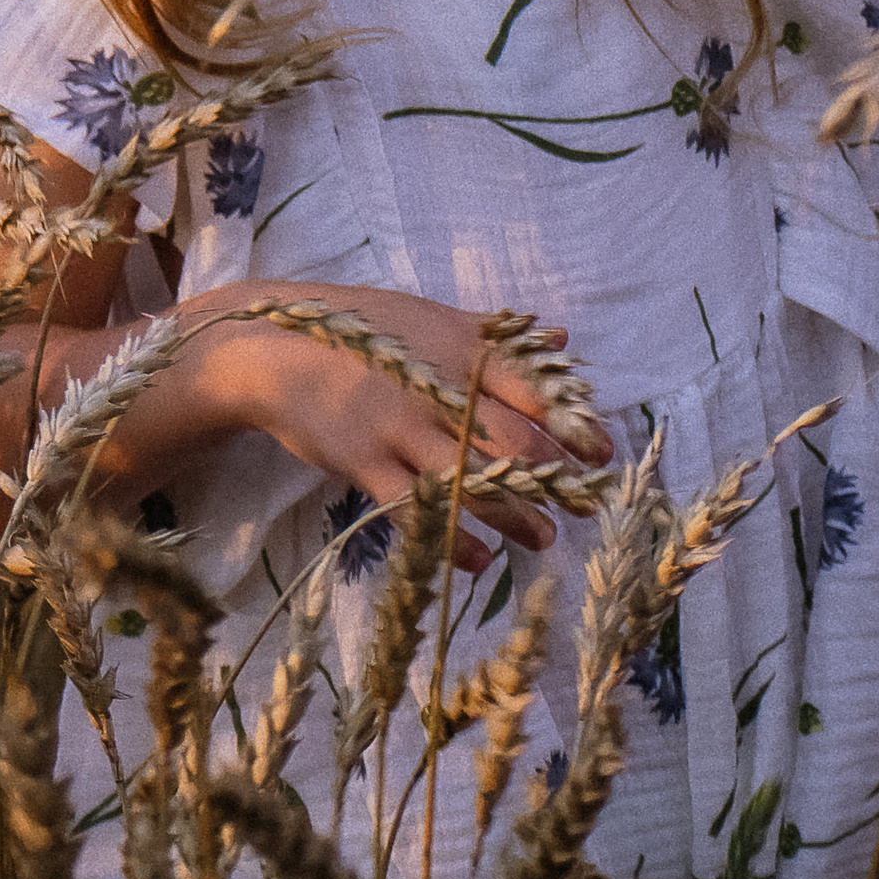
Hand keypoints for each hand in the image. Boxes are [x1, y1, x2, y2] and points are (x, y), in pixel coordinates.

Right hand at [200, 284, 613, 570]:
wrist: (276, 347)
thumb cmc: (362, 330)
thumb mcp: (430, 318)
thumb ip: (497, 334)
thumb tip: (563, 338)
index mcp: (461, 348)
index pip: (531, 386)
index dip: (572, 421)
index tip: (603, 451)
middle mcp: (438, 387)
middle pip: (512, 438)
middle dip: (555, 477)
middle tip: (584, 505)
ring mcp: (400, 426)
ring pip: (472, 478)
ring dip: (515, 514)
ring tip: (543, 539)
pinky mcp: (366, 460)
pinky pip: (417, 508)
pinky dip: (452, 538)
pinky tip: (480, 560)